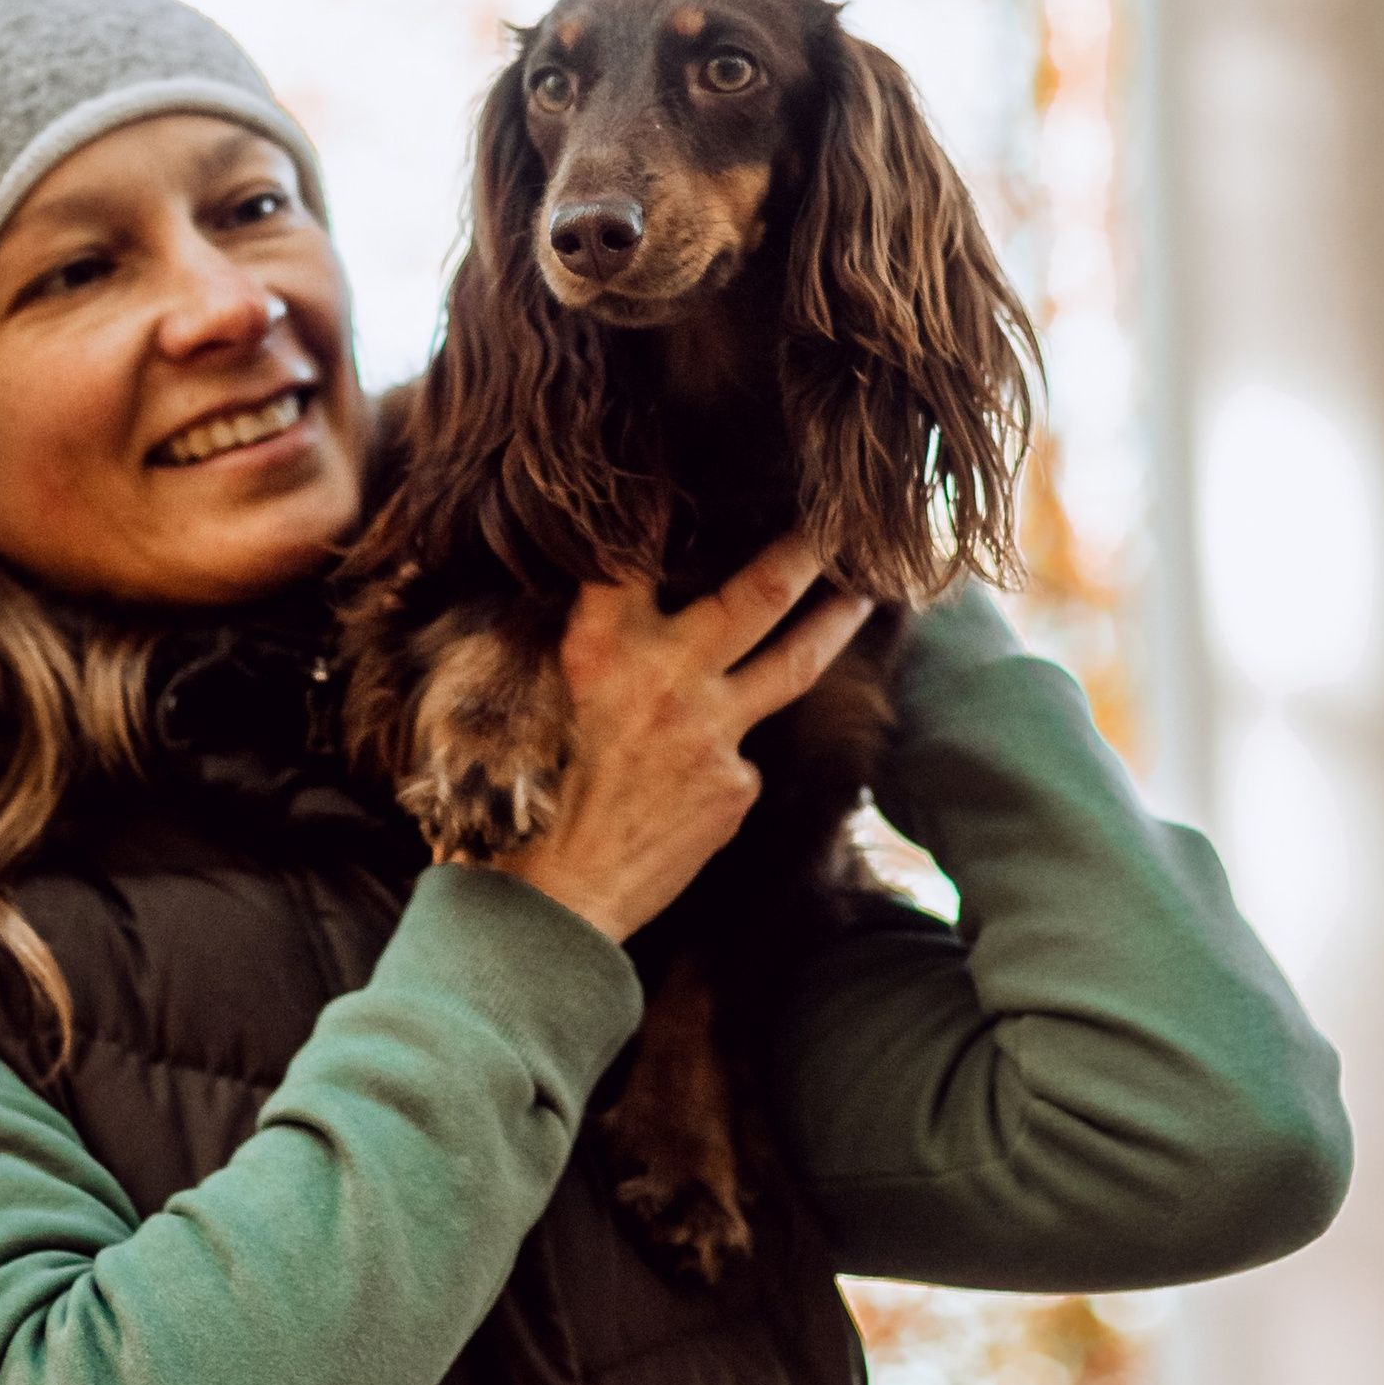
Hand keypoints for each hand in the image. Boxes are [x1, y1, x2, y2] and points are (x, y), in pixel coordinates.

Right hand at [508, 536, 869, 945]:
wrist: (553, 904)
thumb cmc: (520, 806)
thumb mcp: (532, 708)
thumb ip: (583, 658)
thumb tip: (613, 622)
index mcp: (597, 649)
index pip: (632, 557)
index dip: (656, 514)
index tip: (682, 479)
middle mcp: (665, 675)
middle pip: (757, 594)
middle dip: (803, 551)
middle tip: (836, 522)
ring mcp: (712, 730)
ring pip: (789, 663)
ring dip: (832, 622)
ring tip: (863, 593)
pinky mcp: (736, 785)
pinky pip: (741, 758)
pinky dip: (722, 761)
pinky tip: (686, 789)